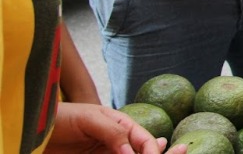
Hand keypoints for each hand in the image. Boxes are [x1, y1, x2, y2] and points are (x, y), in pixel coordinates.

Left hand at [45, 103, 186, 152]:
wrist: (35, 129)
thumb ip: (113, 133)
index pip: (144, 141)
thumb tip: (133, 152)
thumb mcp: (90, 119)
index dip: (152, 151)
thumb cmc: (62, 118)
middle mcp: (117, 142)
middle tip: (181, 152)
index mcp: (120, 126)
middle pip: (143, 152)